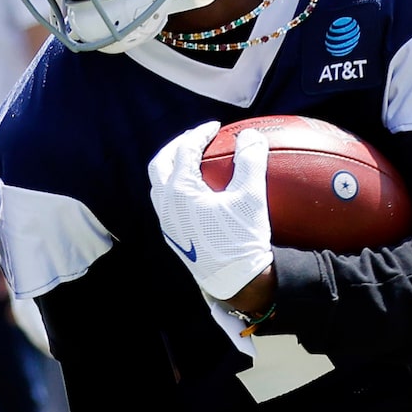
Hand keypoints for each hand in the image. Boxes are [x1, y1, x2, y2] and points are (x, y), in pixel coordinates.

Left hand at [147, 120, 276, 305]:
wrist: (235, 283)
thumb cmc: (241, 240)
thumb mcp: (251, 198)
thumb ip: (250, 162)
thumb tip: (250, 136)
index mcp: (179, 192)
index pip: (184, 151)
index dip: (199, 134)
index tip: (214, 128)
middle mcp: (167, 206)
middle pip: (160, 165)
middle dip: (176, 148)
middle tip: (194, 140)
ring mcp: (168, 224)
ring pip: (160, 186)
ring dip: (172, 169)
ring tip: (191, 163)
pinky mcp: (175, 238)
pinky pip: (167, 204)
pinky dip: (177, 188)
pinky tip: (197, 194)